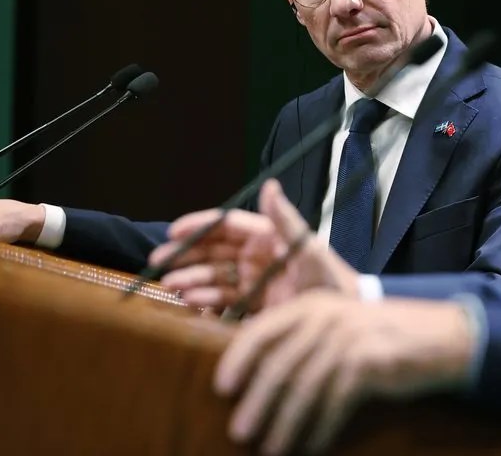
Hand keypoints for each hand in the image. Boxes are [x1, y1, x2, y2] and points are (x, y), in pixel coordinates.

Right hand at [151, 179, 358, 311]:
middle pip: (212, 250)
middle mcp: (256, 255)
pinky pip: (222, 299)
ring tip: (172, 286)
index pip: (225, 225)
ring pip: (213, 275)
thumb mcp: (306, 247)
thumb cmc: (328, 277)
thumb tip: (269, 184)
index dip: (199, 226)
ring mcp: (252, 279)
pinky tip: (191, 303)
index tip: (174, 232)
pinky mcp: (252, 303)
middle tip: (158, 262)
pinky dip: (205, 300)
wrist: (342, 316)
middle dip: (185, 255)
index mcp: (266, 235)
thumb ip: (285, 219)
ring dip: (191, 279)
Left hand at [216, 292, 475, 454]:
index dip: (238, 359)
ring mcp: (349, 339)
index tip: (221, 388)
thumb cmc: (379, 335)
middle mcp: (327, 317)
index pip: (262, 330)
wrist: (438, 337)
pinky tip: (311, 448)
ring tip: (271, 450)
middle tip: (239, 432)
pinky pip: (334, 404)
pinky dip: (319, 430)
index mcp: (313, 304)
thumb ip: (301, 338)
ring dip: (284, 424)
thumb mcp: (337, 324)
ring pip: (303, 389)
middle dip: (256, 402)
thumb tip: (255, 380)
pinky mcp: (368, 364)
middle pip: (278, 365)